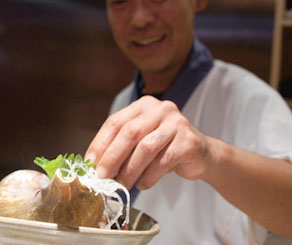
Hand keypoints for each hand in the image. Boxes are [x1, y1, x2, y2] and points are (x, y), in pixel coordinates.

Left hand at [85, 95, 216, 189]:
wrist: (202, 153)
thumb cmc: (164, 147)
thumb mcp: (141, 140)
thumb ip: (121, 146)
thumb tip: (94, 166)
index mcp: (143, 105)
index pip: (115, 122)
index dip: (100, 144)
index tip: (89, 164)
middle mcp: (160, 109)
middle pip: (129, 133)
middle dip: (111, 158)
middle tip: (101, 178)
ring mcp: (176, 123)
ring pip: (145, 148)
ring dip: (129, 171)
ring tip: (122, 185)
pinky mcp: (188, 142)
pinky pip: (162, 162)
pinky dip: (149, 177)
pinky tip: (143, 184)